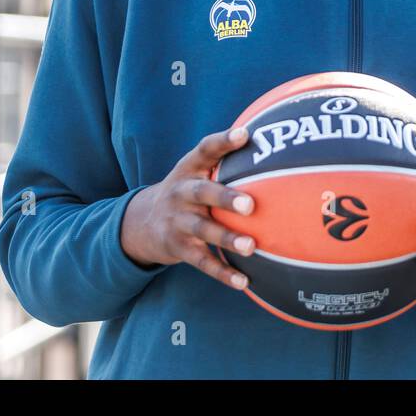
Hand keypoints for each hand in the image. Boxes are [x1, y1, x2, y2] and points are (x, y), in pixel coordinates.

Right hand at [120, 126, 256, 290]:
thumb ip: (224, 159)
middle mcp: (180, 192)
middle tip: (251, 204)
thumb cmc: (187, 191)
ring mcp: (177, 221)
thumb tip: (273, 147)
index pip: (204, 149)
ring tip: (251, 245)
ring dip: (227, 238)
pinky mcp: (179, 248)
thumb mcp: (196, 171)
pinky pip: (202, 262)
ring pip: (203, 229)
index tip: (244, 134)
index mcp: (188, 168)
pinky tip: (243, 281)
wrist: (142, 223)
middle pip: (202, 192)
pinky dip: (223, 273)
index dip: (223, 141)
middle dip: (225, 197)